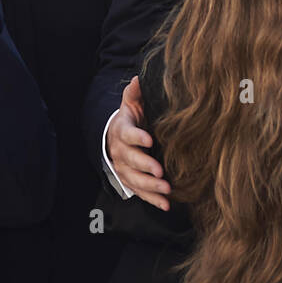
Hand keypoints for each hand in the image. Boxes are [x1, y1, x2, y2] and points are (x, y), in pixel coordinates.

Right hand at [105, 76, 171, 210]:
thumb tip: (139, 78)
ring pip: (134, 179)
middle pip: (130, 160)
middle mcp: (120, 151)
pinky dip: (152, 199)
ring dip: (149, 186)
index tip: (149, 140)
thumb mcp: (131, 104)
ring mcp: (124, 168)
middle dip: (145, 167)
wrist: (116, 137)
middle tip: (160, 172)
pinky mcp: (129, 181)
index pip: (127, 134)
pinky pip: (139, 192)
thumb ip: (135, 93)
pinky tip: (166, 204)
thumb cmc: (131, 119)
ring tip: (166, 190)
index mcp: (121, 130)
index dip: (137, 138)